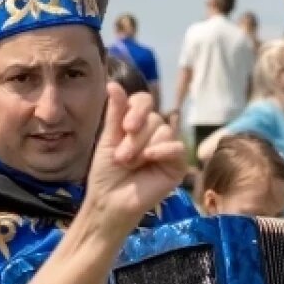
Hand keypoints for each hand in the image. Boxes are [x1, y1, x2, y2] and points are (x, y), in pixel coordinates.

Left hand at [83, 85, 187, 234]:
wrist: (109, 201)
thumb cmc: (105, 173)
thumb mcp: (107, 139)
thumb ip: (115, 112)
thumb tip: (113, 83)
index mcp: (136, 124)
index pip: (144, 100)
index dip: (136, 108)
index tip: (124, 125)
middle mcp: (153, 132)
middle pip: (153, 117)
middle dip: (133, 137)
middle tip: (121, 157)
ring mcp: (167, 147)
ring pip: (163, 130)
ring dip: (142, 147)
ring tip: (130, 164)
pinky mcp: (177, 164)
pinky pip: (177, 147)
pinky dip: (162, 151)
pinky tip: (149, 160)